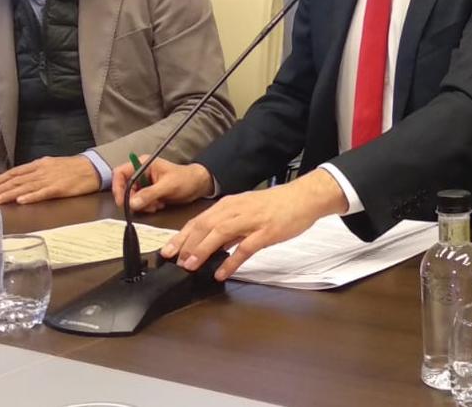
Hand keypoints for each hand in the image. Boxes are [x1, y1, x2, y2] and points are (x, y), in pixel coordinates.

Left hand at [0, 155, 99, 204]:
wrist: (93, 168)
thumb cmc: (73, 168)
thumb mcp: (52, 164)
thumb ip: (37, 171)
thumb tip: (21, 178)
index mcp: (40, 164)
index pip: (15, 172)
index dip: (1, 179)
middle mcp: (42, 171)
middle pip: (17, 180)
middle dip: (0, 188)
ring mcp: (50, 179)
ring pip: (25, 187)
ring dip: (9, 194)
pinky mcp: (59, 188)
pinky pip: (43, 193)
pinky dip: (31, 197)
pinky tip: (21, 200)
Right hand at [112, 158, 212, 212]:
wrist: (198, 185)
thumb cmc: (186, 179)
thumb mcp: (168, 186)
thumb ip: (149, 194)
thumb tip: (132, 203)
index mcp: (143, 164)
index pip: (120, 173)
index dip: (118, 187)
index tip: (122, 201)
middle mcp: (141, 173)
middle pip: (124, 188)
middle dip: (133, 199)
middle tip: (145, 205)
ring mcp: (145, 183)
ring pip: (132, 197)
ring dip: (142, 204)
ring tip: (156, 204)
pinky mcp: (149, 192)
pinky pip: (140, 202)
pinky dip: (147, 206)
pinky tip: (159, 204)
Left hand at [161, 169, 347, 280]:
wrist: (303, 198)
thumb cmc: (276, 205)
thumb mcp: (247, 211)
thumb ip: (229, 226)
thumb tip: (212, 244)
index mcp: (230, 205)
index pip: (199, 220)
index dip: (181, 236)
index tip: (167, 250)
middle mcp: (236, 210)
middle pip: (204, 226)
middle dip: (186, 244)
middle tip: (174, 261)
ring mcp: (251, 221)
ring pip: (219, 234)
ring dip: (202, 250)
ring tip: (191, 266)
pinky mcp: (265, 232)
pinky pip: (244, 248)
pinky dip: (231, 261)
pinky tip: (221, 273)